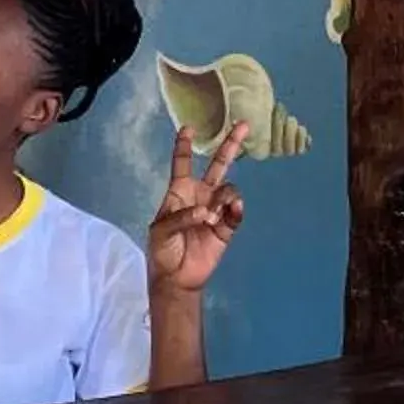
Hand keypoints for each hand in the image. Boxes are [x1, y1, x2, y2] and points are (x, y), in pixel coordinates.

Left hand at [150, 124, 246, 292]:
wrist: (177, 278)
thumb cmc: (162, 251)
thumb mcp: (160, 231)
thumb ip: (180, 217)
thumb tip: (206, 212)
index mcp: (180, 192)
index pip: (182, 163)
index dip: (183, 146)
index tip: (187, 128)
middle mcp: (200, 196)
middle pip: (218, 166)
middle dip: (230, 145)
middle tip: (243, 125)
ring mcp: (215, 210)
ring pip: (229, 189)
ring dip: (224, 198)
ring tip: (213, 217)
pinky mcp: (227, 227)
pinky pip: (236, 212)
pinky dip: (236, 210)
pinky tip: (231, 212)